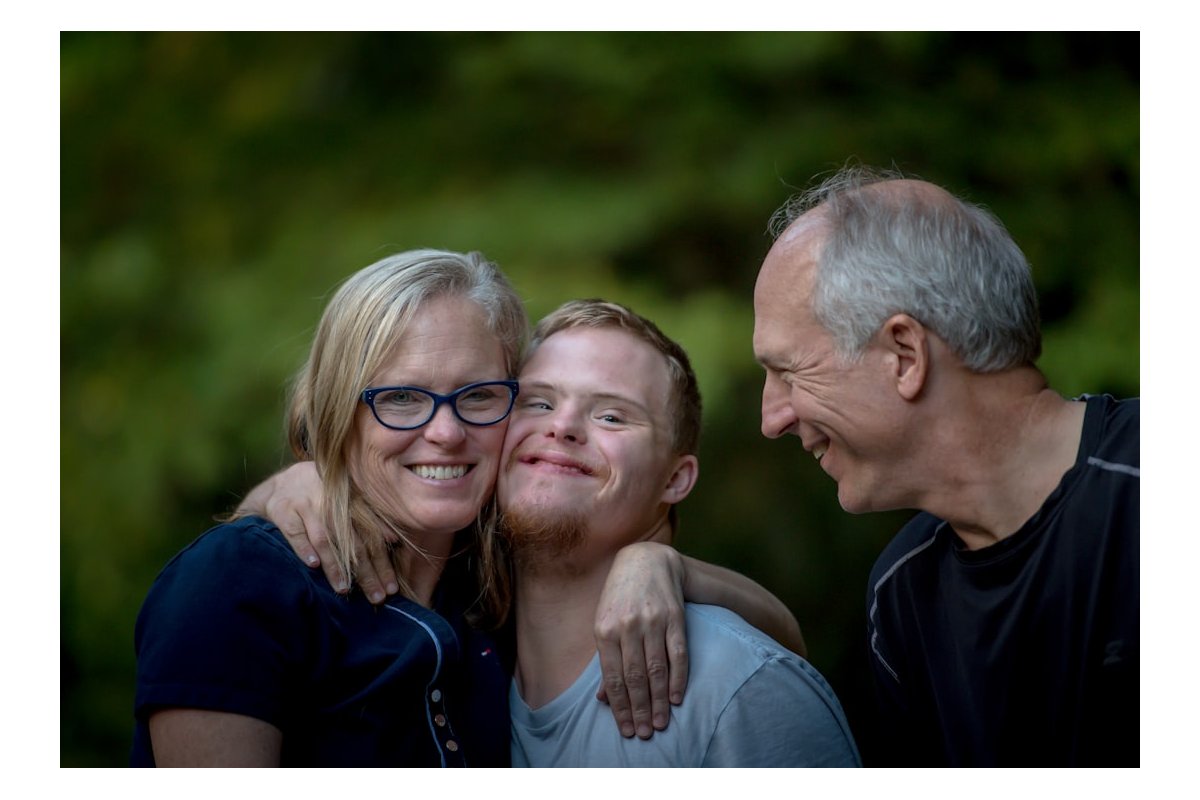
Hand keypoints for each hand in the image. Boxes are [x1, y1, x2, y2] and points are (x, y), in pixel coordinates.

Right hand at [237, 463, 397, 602]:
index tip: (391, 588)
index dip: (383, 563)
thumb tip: (394, 540)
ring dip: (335, 565)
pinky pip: (295, 532)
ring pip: (324, 539)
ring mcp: (307, 505)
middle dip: (366, 572)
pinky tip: (313, 566)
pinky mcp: (283, 510)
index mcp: (351, 502)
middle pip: (352, 542)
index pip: (372, 537)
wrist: (281, 484)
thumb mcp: (346, 503)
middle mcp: (331, 502)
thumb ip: (370, 519)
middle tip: (376, 597)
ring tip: (344, 588)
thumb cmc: (321, 498)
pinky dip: (304, 549)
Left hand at [593, 542, 689, 738]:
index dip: (620, 707)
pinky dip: (679, 678)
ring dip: (659, 700)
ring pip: (657, 669)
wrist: (645, 560)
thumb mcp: (604, 623)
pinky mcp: (674, 617)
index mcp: (604, 629)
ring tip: (661, 723)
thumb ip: (606, 660)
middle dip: (640, 709)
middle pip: (635, 677)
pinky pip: (678, 653)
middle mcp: (628, 626)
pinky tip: (678, 698)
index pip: (613, 677)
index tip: (627, 729)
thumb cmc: (619, 598)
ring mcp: (653, 621)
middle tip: (645, 733)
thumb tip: (603, 699)